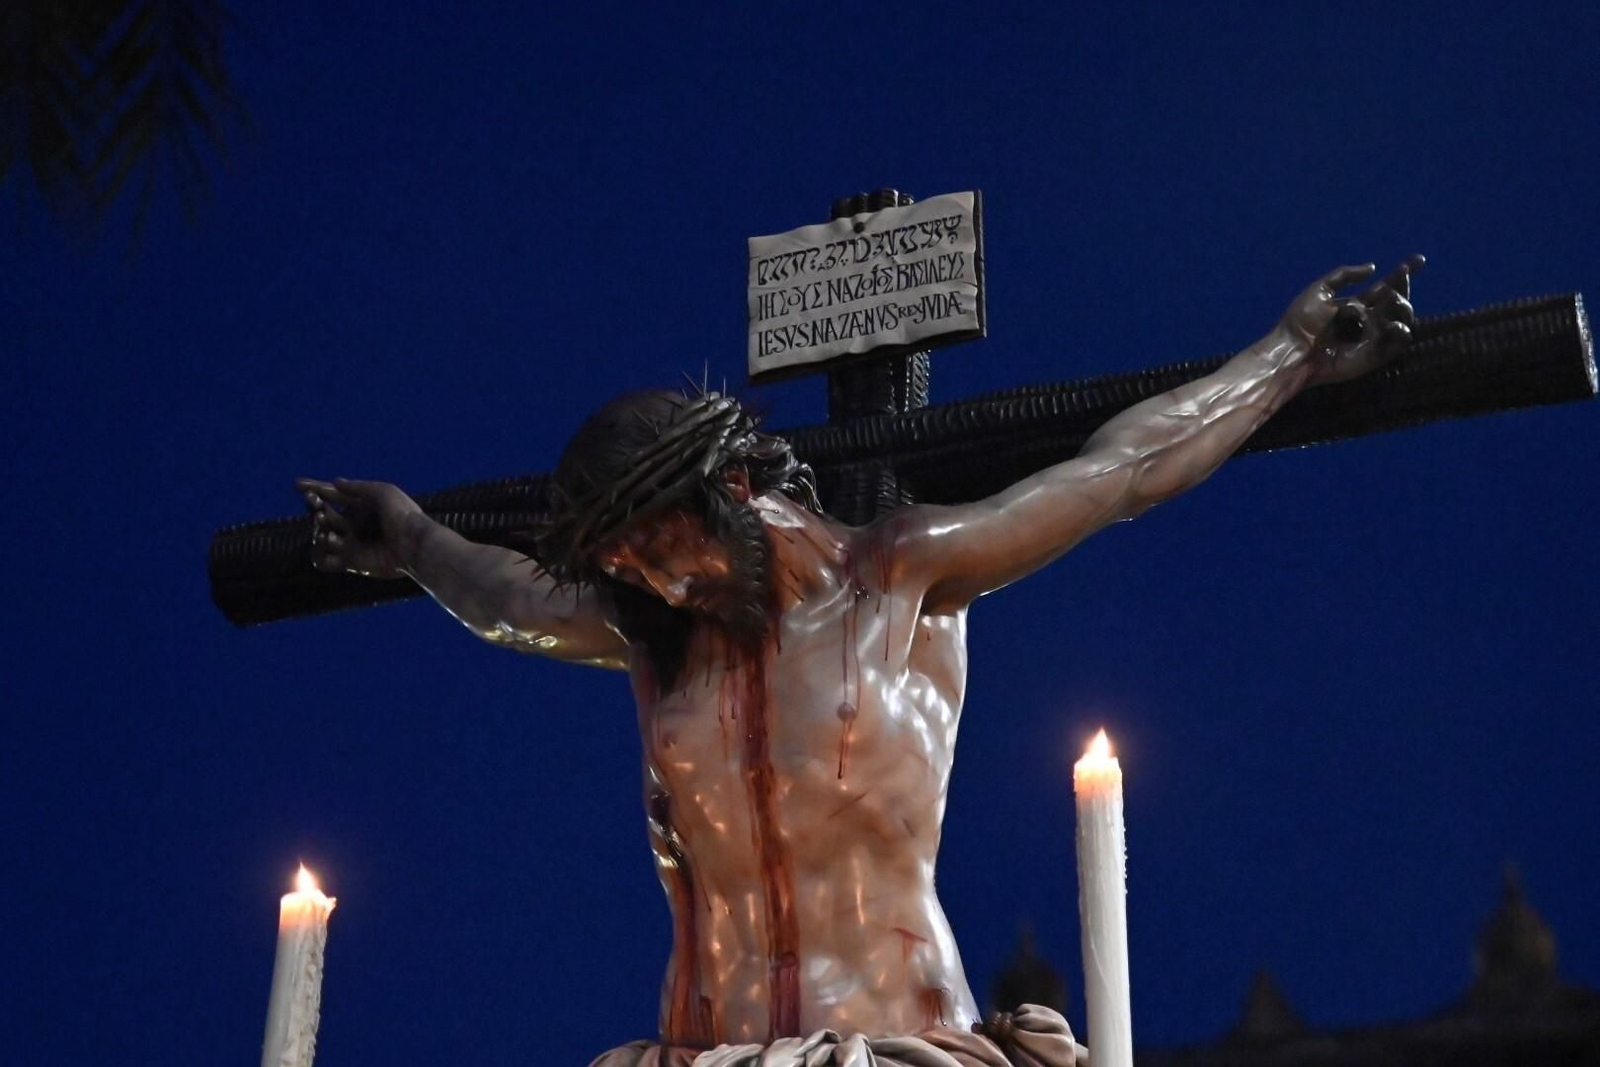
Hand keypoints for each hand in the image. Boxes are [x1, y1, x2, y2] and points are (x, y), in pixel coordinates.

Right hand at [295, 477, 423, 578]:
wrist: (414, 545)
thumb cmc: (402, 515)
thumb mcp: (383, 491)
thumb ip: (358, 487)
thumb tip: (335, 482)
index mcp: (363, 506)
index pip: (334, 496)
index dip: (316, 489)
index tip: (299, 484)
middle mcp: (355, 524)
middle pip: (325, 514)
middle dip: (315, 507)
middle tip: (316, 505)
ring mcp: (352, 544)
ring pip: (322, 535)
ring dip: (318, 527)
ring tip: (325, 522)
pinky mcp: (351, 563)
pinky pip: (324, 560)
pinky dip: (318, 551)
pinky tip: (328, 540)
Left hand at [1281, 255, 1423, 385]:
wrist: (1293, 350)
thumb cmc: (1300, 321)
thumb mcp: (1319, 289)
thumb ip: (1344, 275)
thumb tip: (1374, 267)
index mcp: (1357, 303)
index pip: (1386, 286)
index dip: (1403, 273)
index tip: (1418, 260)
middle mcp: (1369, 319)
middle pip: (1398, 300)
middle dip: (1402, 289)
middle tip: (1391, 289)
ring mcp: (1374, 337)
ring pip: (1403, 319)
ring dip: (1403, 307)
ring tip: (1391, 302)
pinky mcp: (1375, 355)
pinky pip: (1398, 343)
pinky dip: (1401, 332)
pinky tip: (1393, 325)